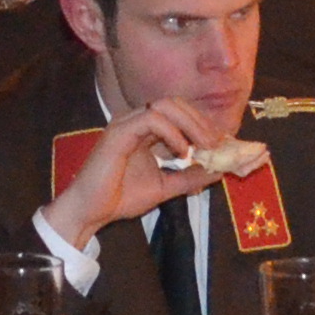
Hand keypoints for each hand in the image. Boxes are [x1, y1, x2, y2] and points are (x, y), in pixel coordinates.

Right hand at [41, 99, 230, 252]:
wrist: (91, 211)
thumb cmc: (119, 197)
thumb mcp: (165, 187)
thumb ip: (190, 177)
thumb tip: (219, 171)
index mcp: (145, 130)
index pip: (179, 114)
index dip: (203, 125)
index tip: (224, 144)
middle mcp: (135, 121)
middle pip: (175, 103)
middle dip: (201, 121)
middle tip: (218, 144)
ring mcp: (126, 123)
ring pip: (165, 105)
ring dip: (191, 123)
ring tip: (205, 146)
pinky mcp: (119, 131)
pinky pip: (151, 119)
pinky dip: (172, 132)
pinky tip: (182, 151)